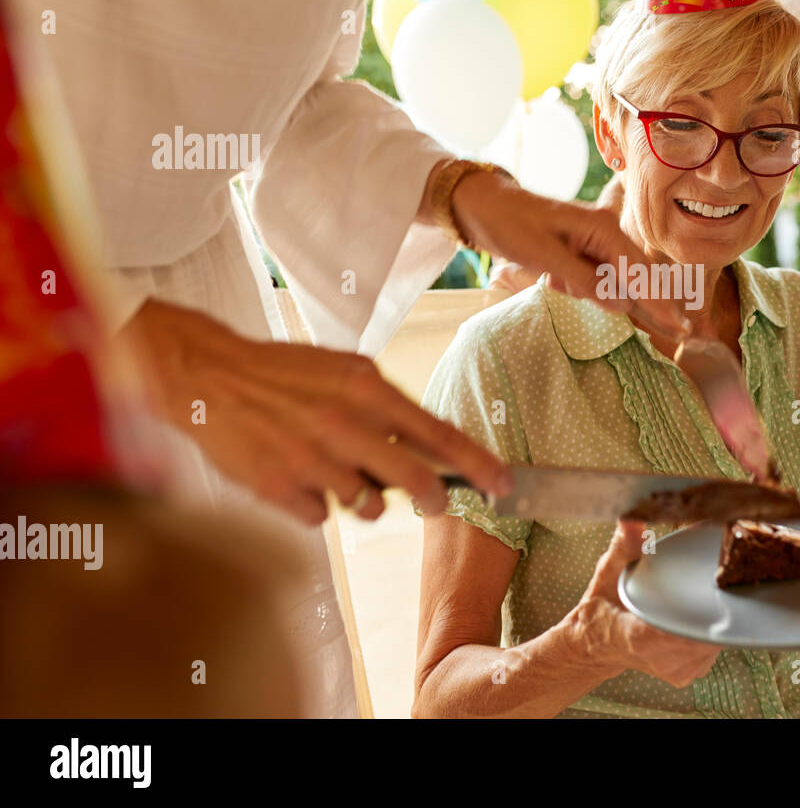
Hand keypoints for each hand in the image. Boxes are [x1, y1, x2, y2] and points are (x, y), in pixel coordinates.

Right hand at [118, 300, 510, 523]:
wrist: (207, 376)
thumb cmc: (284, 373)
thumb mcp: (345, 372)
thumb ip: (387, 408)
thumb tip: (430, 448)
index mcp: (365, 388)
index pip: (437, 433)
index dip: (477, 464)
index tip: (504, 485)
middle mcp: (342, 424)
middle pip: (413, 482)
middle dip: (431, 497)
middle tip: (433, 501)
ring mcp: (309, 460)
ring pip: (367, 506)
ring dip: (363, 497)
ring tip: (337, 469)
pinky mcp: (277, 488)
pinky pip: (320, 516)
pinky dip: (315, 502)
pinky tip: (297, 475)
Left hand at [448, 168, 691, 341]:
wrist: (484, 206)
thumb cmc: (511, 225)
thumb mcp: (544, 255)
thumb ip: (583, 280)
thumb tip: (622, 303)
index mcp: (602, 229)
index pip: (638, 273)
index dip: (659, 303)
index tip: (681, 327)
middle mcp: (606, 235)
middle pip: (640, 277)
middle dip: (660, 305)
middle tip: (688, 333)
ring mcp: (596, 245)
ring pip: (624, 282)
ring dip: (635, 303)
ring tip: (666, 324)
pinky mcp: (584, 255)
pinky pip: (606, 281)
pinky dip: (615, 297)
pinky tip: (638, 312)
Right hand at [565, 520, 719, 687]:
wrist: (597, 643)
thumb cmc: (603, 606)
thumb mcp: (607, 570)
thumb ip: (624, 546)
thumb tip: (633, 520)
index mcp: (637, 636)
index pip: (675, 632)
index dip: (699, 614)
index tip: (715, 591)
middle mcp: (660, 659)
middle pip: (705, 634)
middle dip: (715, 606)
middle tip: (722, 576)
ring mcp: (677, 670)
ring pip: (714, 641)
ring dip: (717, 617)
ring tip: (714, 591)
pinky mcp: (688, 674)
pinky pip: (712, 649)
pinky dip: (713, 629)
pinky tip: (706, 611)